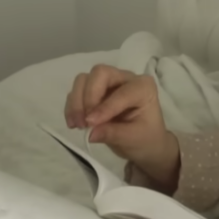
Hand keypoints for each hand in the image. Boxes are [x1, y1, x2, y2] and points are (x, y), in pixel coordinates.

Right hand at [64, 65, 179, 188]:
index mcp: (143, 87)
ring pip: (83, 80)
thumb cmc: (146, 139)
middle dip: (88, 97)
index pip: (121, 91)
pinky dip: (72, 107)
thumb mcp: (134, 139)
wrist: (144, 145)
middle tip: (85, 122)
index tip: (91, 124)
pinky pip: (77, 92)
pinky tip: (73, 124)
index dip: (105, 107)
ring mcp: (107, 84)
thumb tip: (91, 132)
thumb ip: (113, 134)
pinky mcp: (94, 92)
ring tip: (77, 125)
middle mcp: (124, 79)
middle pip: (99, 73)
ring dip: (76, 102)